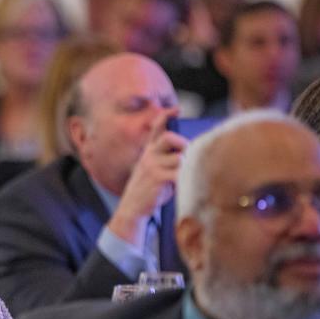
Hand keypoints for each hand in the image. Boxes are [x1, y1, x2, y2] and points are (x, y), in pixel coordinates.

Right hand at [108, 109, 187, 245]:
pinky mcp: (158, 178)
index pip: (156, 129)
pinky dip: (186, 179)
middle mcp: (149, 156)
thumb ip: (163, 159)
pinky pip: (179, 173)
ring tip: (187, 176)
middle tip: (187, 155)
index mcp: (148, 152)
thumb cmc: (147, 189)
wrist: (132, 208)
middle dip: (183, 144)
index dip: (165, 117)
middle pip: (169, 138)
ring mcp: (153, 166)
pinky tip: (186, 185)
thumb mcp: (149, 170)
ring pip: (179, 159)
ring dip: (187, 167)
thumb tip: (186, 152)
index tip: (176, 110)